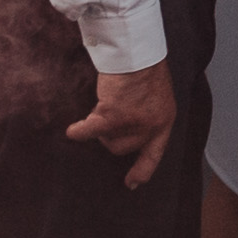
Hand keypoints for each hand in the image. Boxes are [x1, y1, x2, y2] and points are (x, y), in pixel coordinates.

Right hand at [68, 61, 174, 188]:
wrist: (138, 54)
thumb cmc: (145, 68)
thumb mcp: (156, 95)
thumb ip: (147, 114)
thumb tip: (128, 129)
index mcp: (165, 121)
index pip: (155, 154)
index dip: (143, 170)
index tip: (133, 183)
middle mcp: (151, 127)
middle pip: (122, 148)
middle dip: (112, 135)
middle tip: (109, 114)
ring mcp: (132, 124)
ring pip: (106, 140)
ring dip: (99, 126)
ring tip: (103, 104)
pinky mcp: (112, 118)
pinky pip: (90, 132)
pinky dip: (79, 131)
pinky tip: (73, 131)